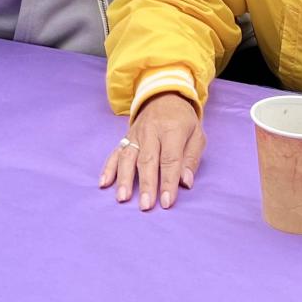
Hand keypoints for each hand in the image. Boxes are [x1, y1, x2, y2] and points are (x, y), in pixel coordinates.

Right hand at [98, 91, 204, 211]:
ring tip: (122, 198)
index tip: (166, 202)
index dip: (168, 182)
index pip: (170, 159)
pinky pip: (115, 153)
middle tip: (145, 206)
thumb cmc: (183, 121)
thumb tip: (185, 182)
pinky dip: (108, 168)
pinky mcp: (125, 137)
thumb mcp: (197, 135)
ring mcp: (135, 134)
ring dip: (124, 179)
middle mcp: (151, 132)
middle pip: (147, 160)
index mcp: (172, 130)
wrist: (163, 96)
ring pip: (128, 157)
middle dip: (146, 184)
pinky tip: (104, 183)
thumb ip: (191, 159)